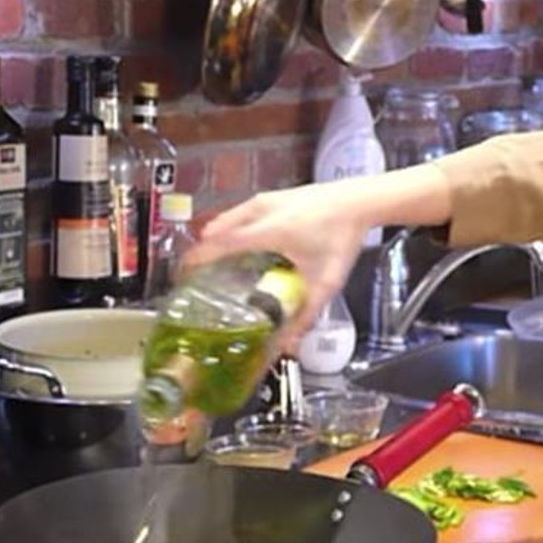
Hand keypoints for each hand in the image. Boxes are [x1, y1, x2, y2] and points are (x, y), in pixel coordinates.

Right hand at [185, 180, 374, 348]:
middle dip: (203, 252)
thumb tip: (287, 347)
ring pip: (228, 219)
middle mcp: (259, 211)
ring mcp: (265, 200)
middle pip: (217, 231)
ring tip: (217, 263)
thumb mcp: (325, 282)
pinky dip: (232, 228)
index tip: (182, 276)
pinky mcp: (272, 195)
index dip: (196, 260)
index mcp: (267, 231)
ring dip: (217, 239)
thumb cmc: (341, 239)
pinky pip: (240, 212)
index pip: (219, 244)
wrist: (360, 200)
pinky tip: (242, 244)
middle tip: (198, 276)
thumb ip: (305, 316)